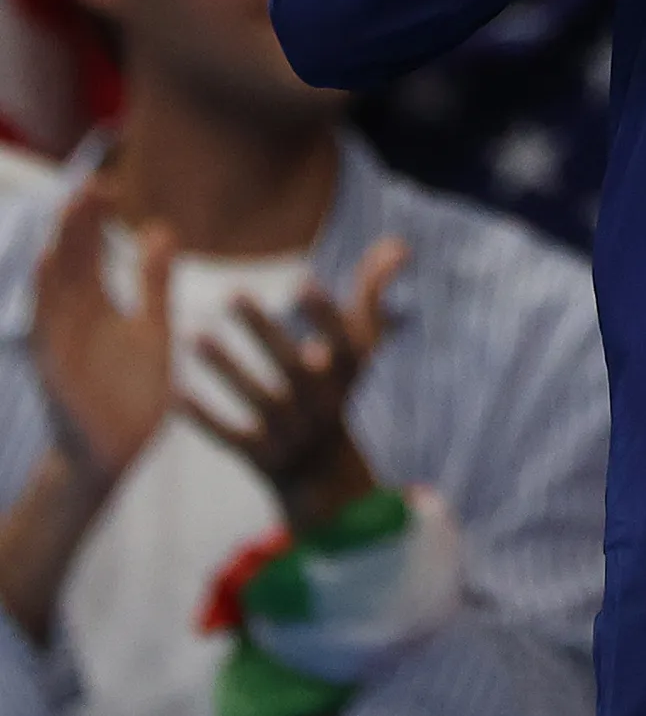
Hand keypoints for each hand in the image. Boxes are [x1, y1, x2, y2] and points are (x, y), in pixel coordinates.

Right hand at [31, 179, 174, 489]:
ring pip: (57, 289)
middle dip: (79, 226)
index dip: (95, 221)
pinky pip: (46, 328)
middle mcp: (74, 321)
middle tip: (90, 183)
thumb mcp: (152, 326)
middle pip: (73, 263)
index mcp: (96, 309)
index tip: (106, 183)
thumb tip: (160, 228)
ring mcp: (62, 345)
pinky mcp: (57, 370)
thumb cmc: (131, 392)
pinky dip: (45, 296)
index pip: (91, 254)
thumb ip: (154, 281)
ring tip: (70, 210)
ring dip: (62, 250)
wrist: (115, 454)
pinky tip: (47, 264)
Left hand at [181, 237, 406, 534]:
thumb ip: (372, 292)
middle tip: (233, 292)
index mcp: (348, 372)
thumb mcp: (360, 344)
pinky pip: (232, 437)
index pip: (343, 340)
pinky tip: (177, 394)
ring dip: (228, 369)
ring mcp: (293, 433)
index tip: (302, 282)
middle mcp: (323, 403)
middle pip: (294, 366)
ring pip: (258, 399)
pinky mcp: (262, 458)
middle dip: (265, 330)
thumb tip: (397, 243)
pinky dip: (206, 419)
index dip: (325, 314)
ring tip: (195, 335)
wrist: (324, 472)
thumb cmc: (337, 386)